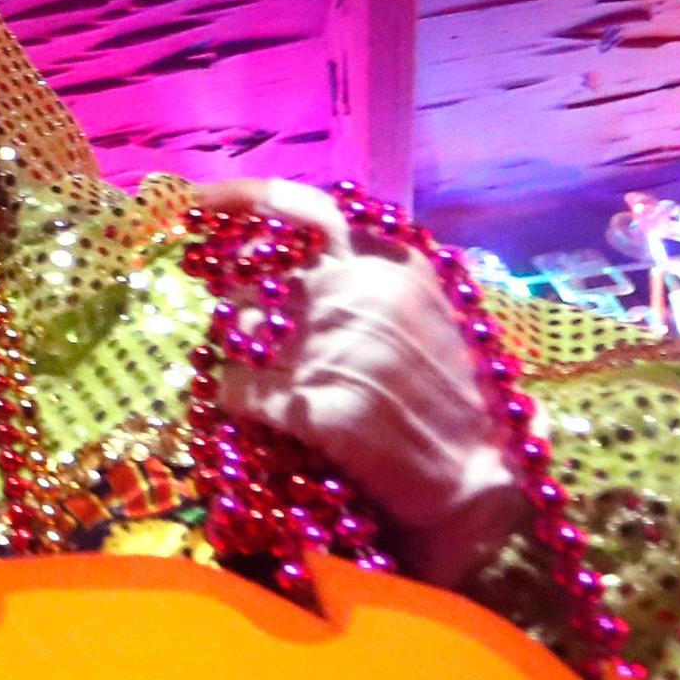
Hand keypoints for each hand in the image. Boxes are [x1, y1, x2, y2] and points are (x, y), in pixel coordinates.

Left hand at [190, 182, 522, 582]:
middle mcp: (358, 293)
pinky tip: (252, 407)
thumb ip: (365, 271)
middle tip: (245, 323)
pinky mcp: (316, 406)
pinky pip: (238, 387)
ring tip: (256, 369)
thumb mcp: (422, 306)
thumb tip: (292, 251)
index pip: (301, 212)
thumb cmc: (453, 394)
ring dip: (237, 348)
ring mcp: (335, 348)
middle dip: (240, 297)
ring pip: (239, 330)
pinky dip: (235, 396)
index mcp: (390, 262)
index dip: (243, 203)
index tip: (201, 205)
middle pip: (255, 274)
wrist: (479, 476)